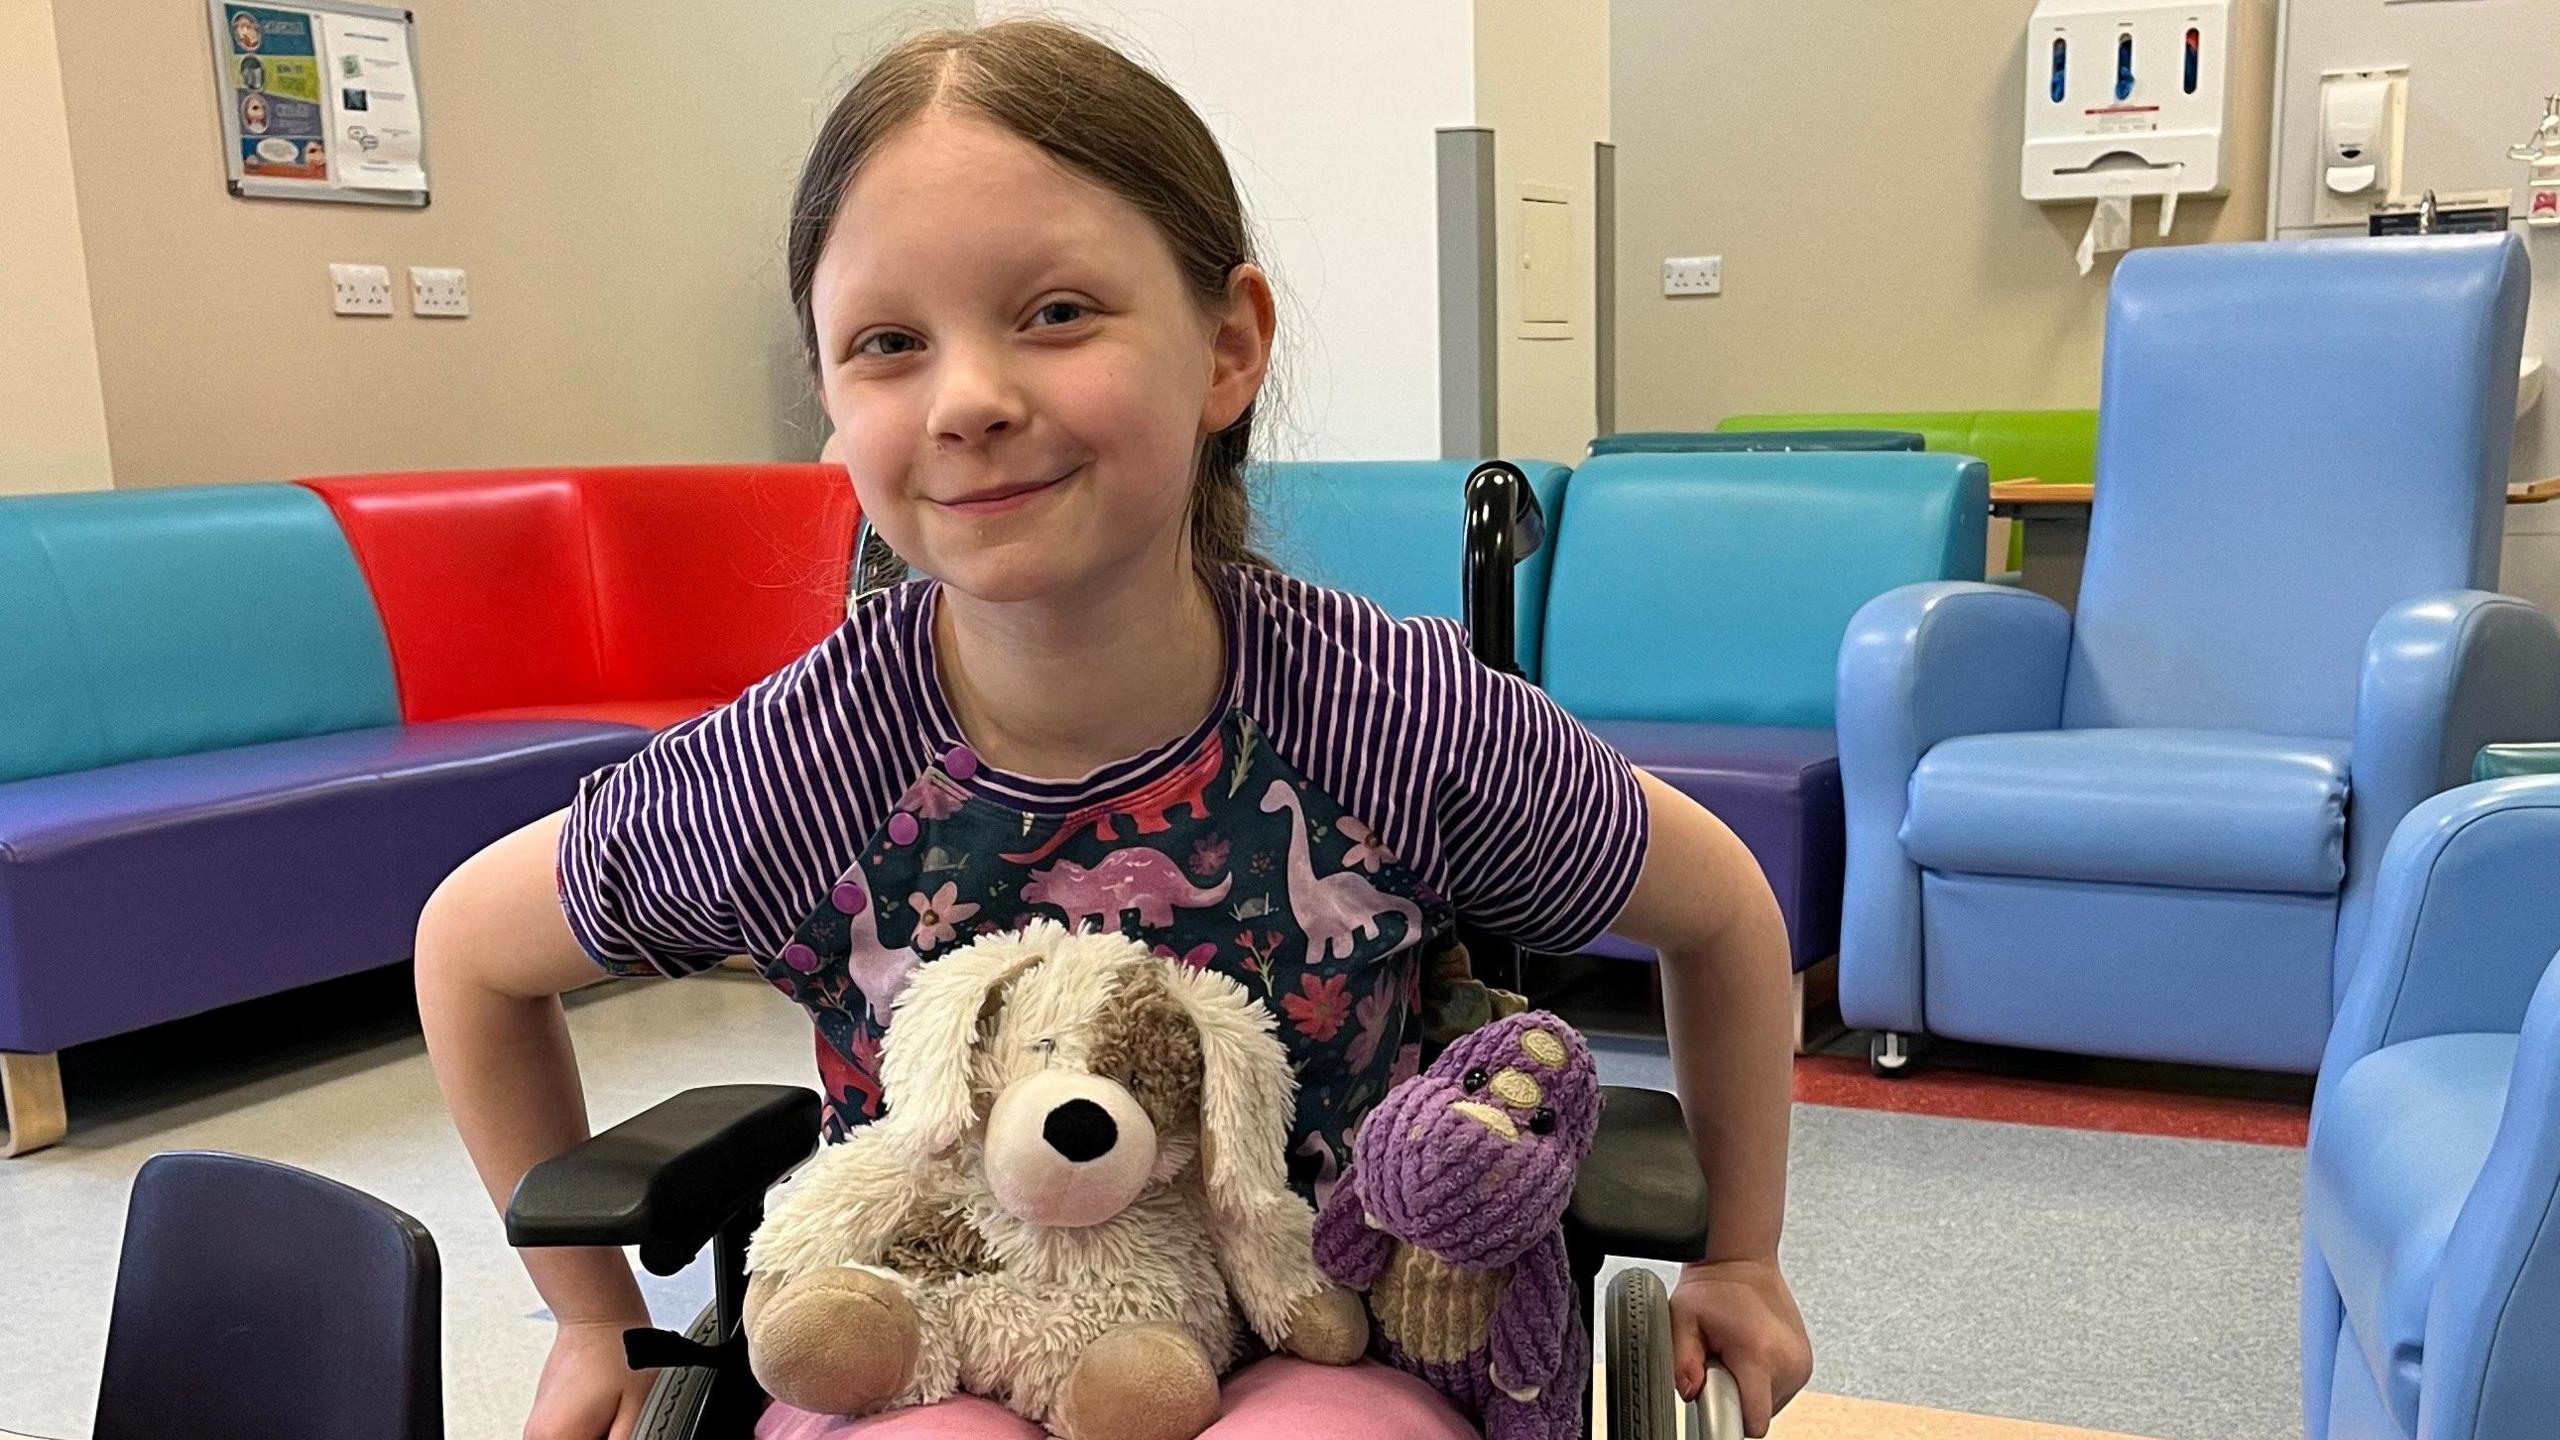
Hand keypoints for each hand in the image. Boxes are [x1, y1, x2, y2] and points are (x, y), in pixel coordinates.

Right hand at [525, 1317, 656, 1439]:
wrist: (597, 1315)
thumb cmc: (617, 1350)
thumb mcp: (637, 1408)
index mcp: (558, 1438)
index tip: (618, 1431)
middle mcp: (537, 1435)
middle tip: (618, 1421)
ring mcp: (536, 1426)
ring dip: (595, 1437)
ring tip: (612, 1412)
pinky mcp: (542, 1417)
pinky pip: (567, 1437)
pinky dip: (586, 1432)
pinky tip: (603, 1409)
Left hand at [1670, 1257, 1811, 1437]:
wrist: (1742, 1261)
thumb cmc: (1715, 1286)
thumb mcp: (1682, 1318)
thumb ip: (1681, 1361)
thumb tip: (1690, 1391)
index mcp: (1760, 1355)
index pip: (1754, 1422)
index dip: (1727, 1418)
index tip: (1714, 1398)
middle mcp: (1788, 1362)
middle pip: (1758, 1413)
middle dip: (1734, 1396)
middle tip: (1720, 1361)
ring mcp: (1801, 1364)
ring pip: (1768, 1404)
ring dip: (1747, 1388)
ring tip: (1734, 1353)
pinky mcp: (1804, 1363)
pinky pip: (1777, 1391)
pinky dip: (1761, 1380)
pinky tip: (1748, 1353)